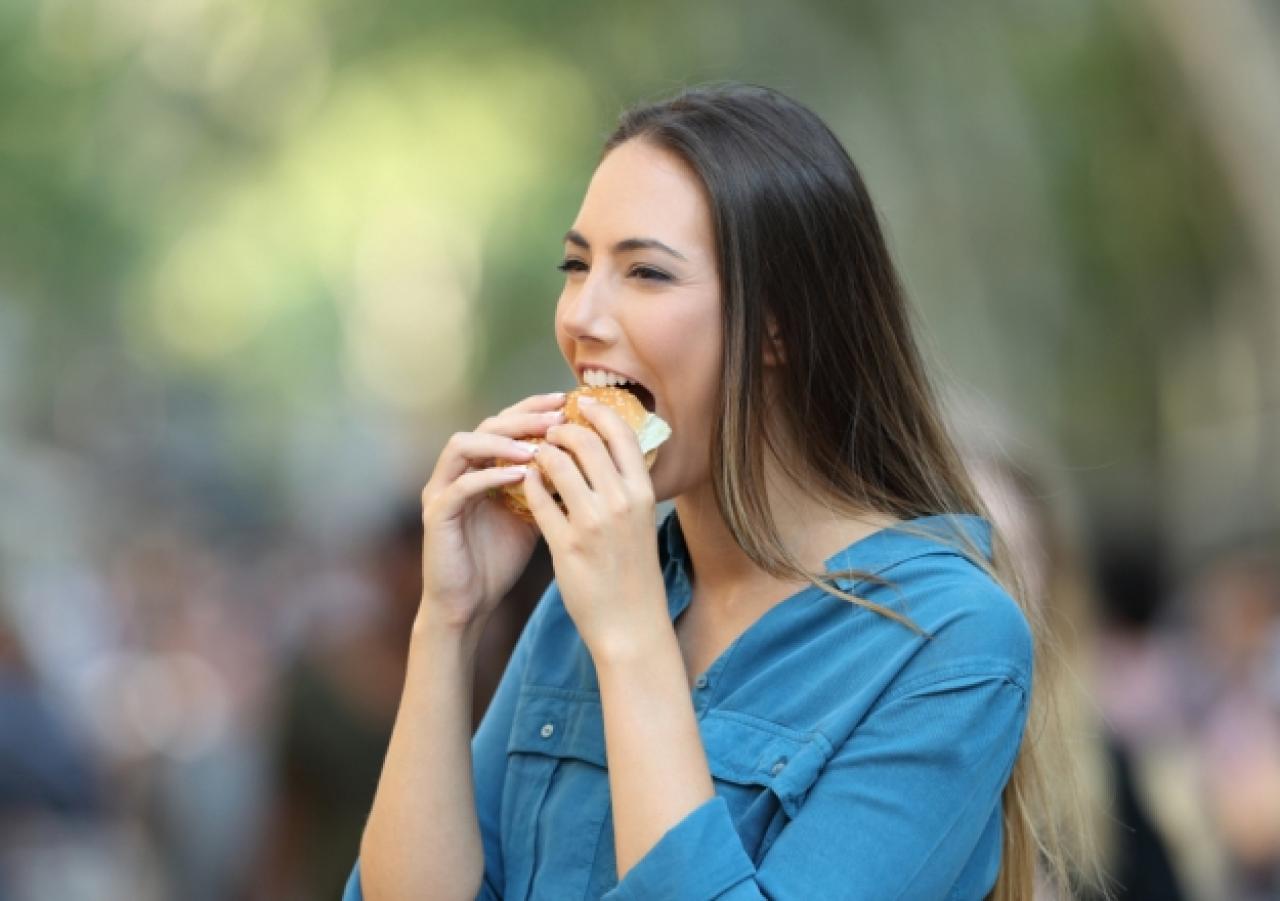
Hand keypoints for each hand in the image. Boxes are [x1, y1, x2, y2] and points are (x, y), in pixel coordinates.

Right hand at [417, 392, 566, 632]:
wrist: (470, 602)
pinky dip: (489, 476)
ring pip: (464, 445)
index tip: (569, 403)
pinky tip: (519, 476)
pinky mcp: (436, 514)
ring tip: (537, 447)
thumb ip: (548, 486)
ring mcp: (442, 489)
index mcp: (482, 465)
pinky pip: (460, 486)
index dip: (535, 408)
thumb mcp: (533, 515)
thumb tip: (591, 462)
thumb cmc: (500, 559)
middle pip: (487, 425)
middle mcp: (459, 470)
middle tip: (557, 418)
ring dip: (502, 442)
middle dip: (523, 418)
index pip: (507, 422)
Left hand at [522, 398, 668, 655]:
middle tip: (550, 429)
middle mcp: (620, 502)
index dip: (600, 411)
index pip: (621, 434)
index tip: (582, 403)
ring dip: (541, 452)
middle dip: (562, 428)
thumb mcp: (641, 523)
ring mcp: (592, 523)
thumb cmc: (635, 573)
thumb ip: (627, 488)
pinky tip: (526, 481)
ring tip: (534, 453)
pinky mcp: (566, 544)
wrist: (631, 624)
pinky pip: (538, 499)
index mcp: (643, 494)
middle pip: (585, 441)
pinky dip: (529, 483)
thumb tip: (609, 452)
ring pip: (557, 464)